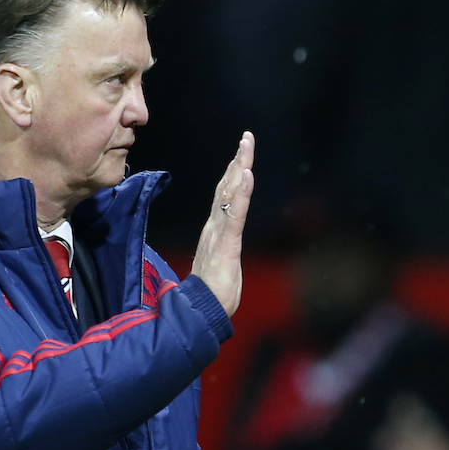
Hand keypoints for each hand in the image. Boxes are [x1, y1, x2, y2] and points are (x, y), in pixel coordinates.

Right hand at [190, 131, 254, 317]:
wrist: (202, 311)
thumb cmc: (212, 293)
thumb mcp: (222, 265)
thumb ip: (221, 251)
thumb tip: (220, 247)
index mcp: (215, 231)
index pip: (225, 196)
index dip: (232, 173)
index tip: (240, 154)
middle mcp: (215, 226)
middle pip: (227, 187)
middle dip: (237, 161)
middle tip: (246, 138)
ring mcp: (219, 233)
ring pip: (230, 194)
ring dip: (239, 168)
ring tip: (246, 146)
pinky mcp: (226, 243)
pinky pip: (235, 213)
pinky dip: (241, 192)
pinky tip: (246, 174)